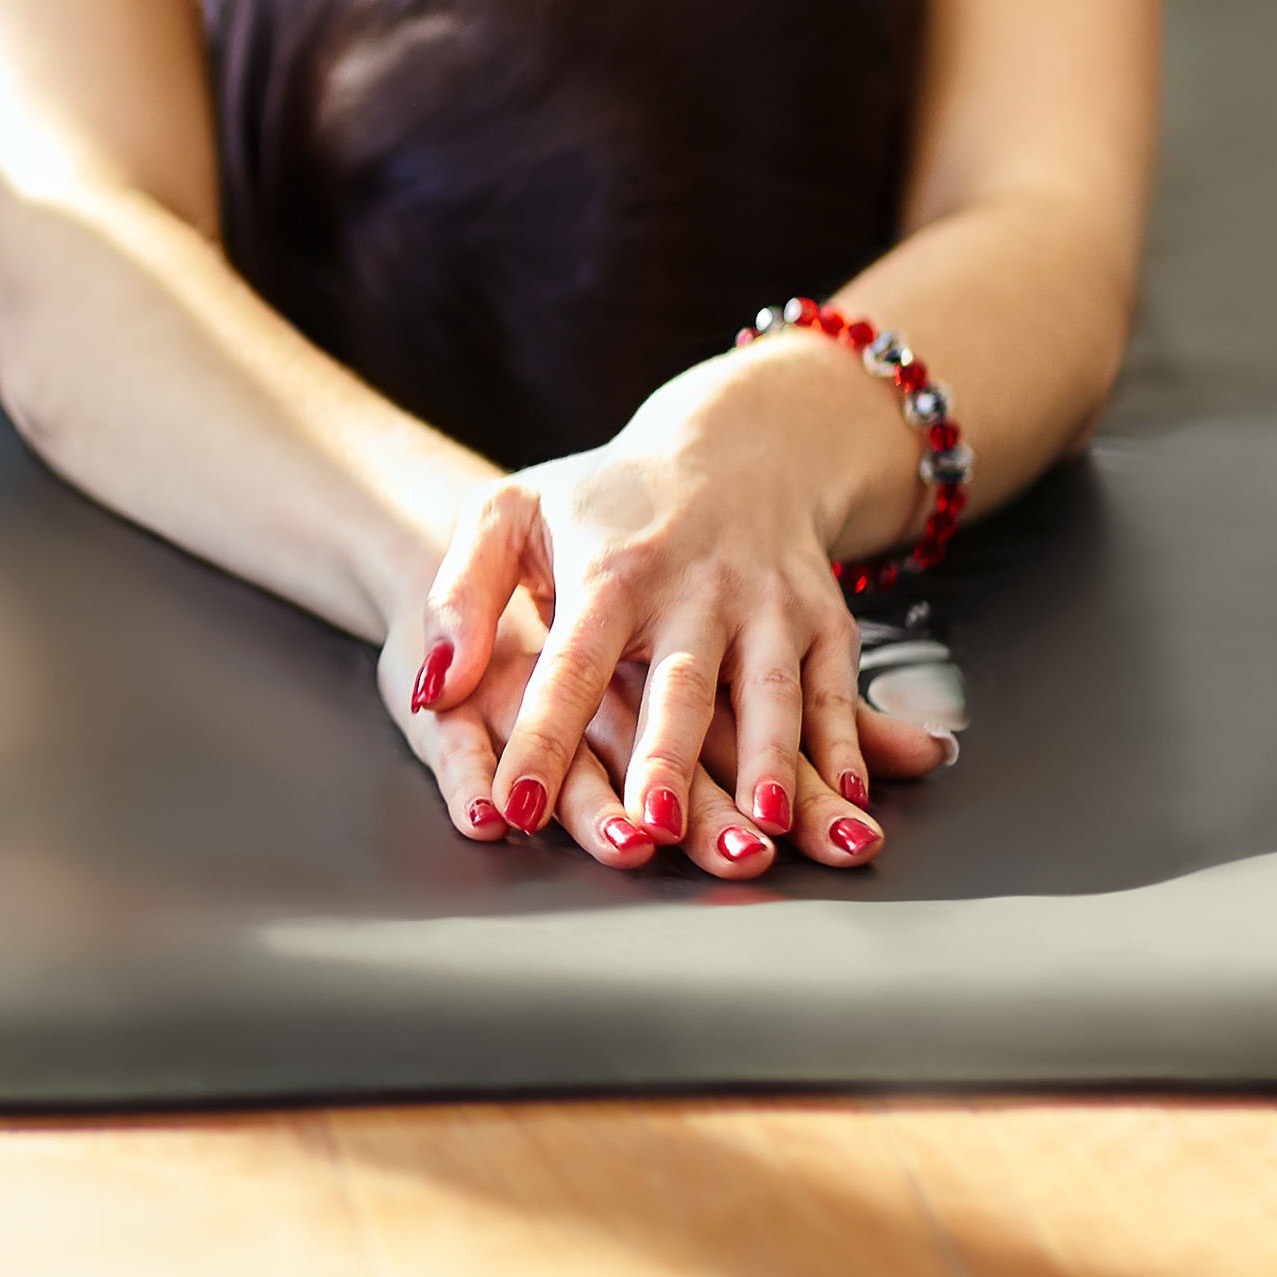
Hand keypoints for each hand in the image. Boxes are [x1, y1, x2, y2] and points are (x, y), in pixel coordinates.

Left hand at [395, 361, 949, 874]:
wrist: (735, 446)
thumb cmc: (603, 498)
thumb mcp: (510, 515)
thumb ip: (458, 597)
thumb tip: (430, 687)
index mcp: (609, 571)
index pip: (568, 665)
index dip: (541, 737)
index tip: (513, 806)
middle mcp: (694, 590)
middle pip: (680, 686)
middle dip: (665, 760)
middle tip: (650, 829)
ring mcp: (767, 605)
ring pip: (770, 691)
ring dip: (771, 761)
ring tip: (764, 827)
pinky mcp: (824, 621)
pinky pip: (834, 690)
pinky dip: (845, 749)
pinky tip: (840, 805)